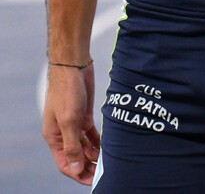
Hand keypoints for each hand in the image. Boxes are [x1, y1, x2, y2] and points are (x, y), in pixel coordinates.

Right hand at [43, 63, 100, 184]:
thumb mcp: (69, 120)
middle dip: (88, 166)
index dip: (77, 173)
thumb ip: (72, 145)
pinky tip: (108, 147)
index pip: (65, 163)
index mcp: (54, 137)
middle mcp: (63, 133)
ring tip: (108, 162)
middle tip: (103, 173)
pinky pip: (91, 134)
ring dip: (94, 155)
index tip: (92, 180)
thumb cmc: (66, 90)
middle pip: (76, 157)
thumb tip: (75, 168)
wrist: (73, 65)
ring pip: (85, 146)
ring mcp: (75, 124)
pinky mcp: (85, 115)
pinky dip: (98, 141)